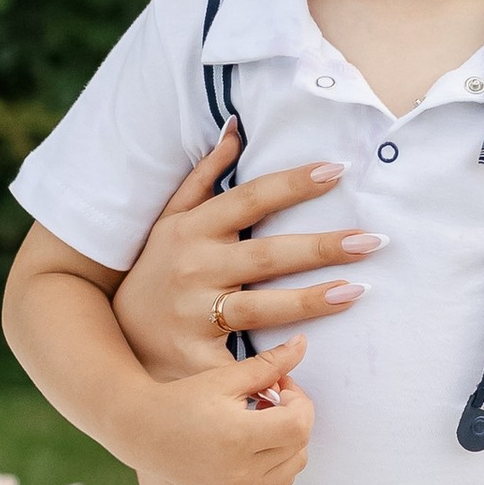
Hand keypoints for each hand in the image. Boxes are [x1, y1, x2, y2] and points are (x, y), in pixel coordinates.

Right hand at [114, 126, 384, 382]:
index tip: (338, 170)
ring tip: (357, 290)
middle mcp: (193, 267)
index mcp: (191, 229)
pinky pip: (244, 355)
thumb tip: (236, 128)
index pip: (250, 198)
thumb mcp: (169, 221)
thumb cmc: (155, 271)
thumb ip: (204, 177)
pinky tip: (310, 351)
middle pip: (268, 253)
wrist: (111, 337)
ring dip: (311, 299)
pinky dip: (276, 356)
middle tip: (372, 239)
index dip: (294, 183)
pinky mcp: (196, 354)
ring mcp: (194, 312)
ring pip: (262, 305)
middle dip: (322, 246)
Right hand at [141, 343, 318, 484]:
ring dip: (289, 441)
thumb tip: (303, 343)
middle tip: (269, 399)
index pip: (300, 424)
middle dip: (295, 416)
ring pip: (295, 465)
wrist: (144, 434)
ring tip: (260, 421)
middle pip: (300, 444)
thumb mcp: (225, 377)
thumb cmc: (183, 399)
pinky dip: (278, 461)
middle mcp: (241, 473)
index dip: (299, 399)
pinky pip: (279, 482)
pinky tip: (255, 442)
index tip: (278, 385)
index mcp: (238, 438)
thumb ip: (269, 364)